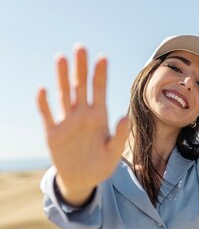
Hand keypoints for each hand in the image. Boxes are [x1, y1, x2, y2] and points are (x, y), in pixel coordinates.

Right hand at [36, 45, 128, 199]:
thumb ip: (120, 135)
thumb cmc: (100, 165)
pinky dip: (44, 103)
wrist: (82, 180)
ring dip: (62, 78)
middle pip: (81, 86)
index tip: (102, 57)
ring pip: (64, 95)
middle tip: (80, 47)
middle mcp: (82, 115)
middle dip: (81, 68)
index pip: (100, 90)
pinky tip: (43, 89)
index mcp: (99, 117)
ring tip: (61, 58)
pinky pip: (47, 115)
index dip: (100, 74)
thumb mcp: (113, 152)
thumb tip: (126, 116)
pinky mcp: (53, 133)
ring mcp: (67, 122)